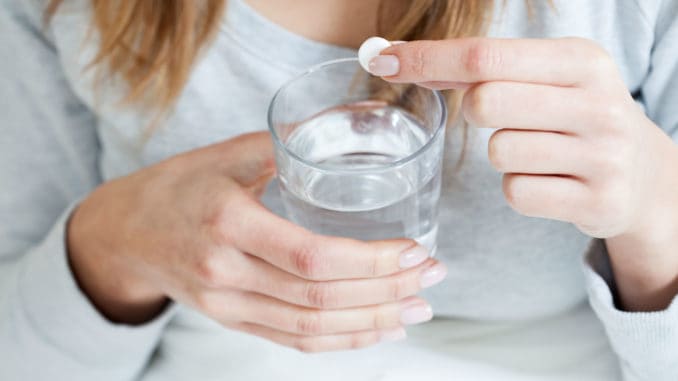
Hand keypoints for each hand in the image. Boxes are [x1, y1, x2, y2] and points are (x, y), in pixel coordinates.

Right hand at [67, 132, 445, 350]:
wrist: (125, 234)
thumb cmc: (177, 187)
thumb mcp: (223, 155)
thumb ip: (282, 148)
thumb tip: (341, 136)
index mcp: (227, 222)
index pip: (311, 256)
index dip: (370, 261)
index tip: (413, 251)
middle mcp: (225, 272)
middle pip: (319, 296)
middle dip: (385, 291)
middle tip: (431, 277)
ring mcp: (227, 305)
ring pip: (311, 327)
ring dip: (372, 322)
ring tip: (416, 309)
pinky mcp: (233, 321)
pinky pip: (292, 340)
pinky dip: (340, 341)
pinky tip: (375, 330)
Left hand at [373, 38, 677, 309]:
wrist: (643, 175)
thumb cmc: (575, 117)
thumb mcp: (545, 78)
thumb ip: (478, 69)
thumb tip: (392, 59)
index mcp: (581, 61)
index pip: (484, 56)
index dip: (426, 59)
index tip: (381, 60)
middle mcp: (597, 104)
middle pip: (485, 103)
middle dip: (476, 111)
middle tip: (505, 117)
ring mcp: (602, 156)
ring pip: (498, 153)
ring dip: (503, 155)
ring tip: (541, 152)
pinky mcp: (597, 202)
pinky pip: (516, 194)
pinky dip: (519, 189)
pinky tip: (549, 181)